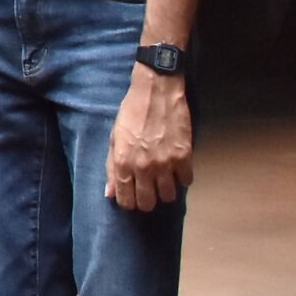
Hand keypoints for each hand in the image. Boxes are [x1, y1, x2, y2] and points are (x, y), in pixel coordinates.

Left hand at [106, 67, 193, 210]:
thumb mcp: (114, 137)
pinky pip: (186, 181)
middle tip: (147, 191)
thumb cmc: (131, 112)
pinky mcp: (184, 157)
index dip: (128, 203)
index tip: (131, 198)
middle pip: (148, 203)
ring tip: (162, 179)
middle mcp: (143, 167)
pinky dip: (182, 178)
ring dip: (165, 191)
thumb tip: (110, 193)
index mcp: (122, 162)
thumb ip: (111, 167)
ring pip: (168, 196)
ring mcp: (165, 164)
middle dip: (146, 201)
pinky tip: (176, 169)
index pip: (126, 200)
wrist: (156, 92)